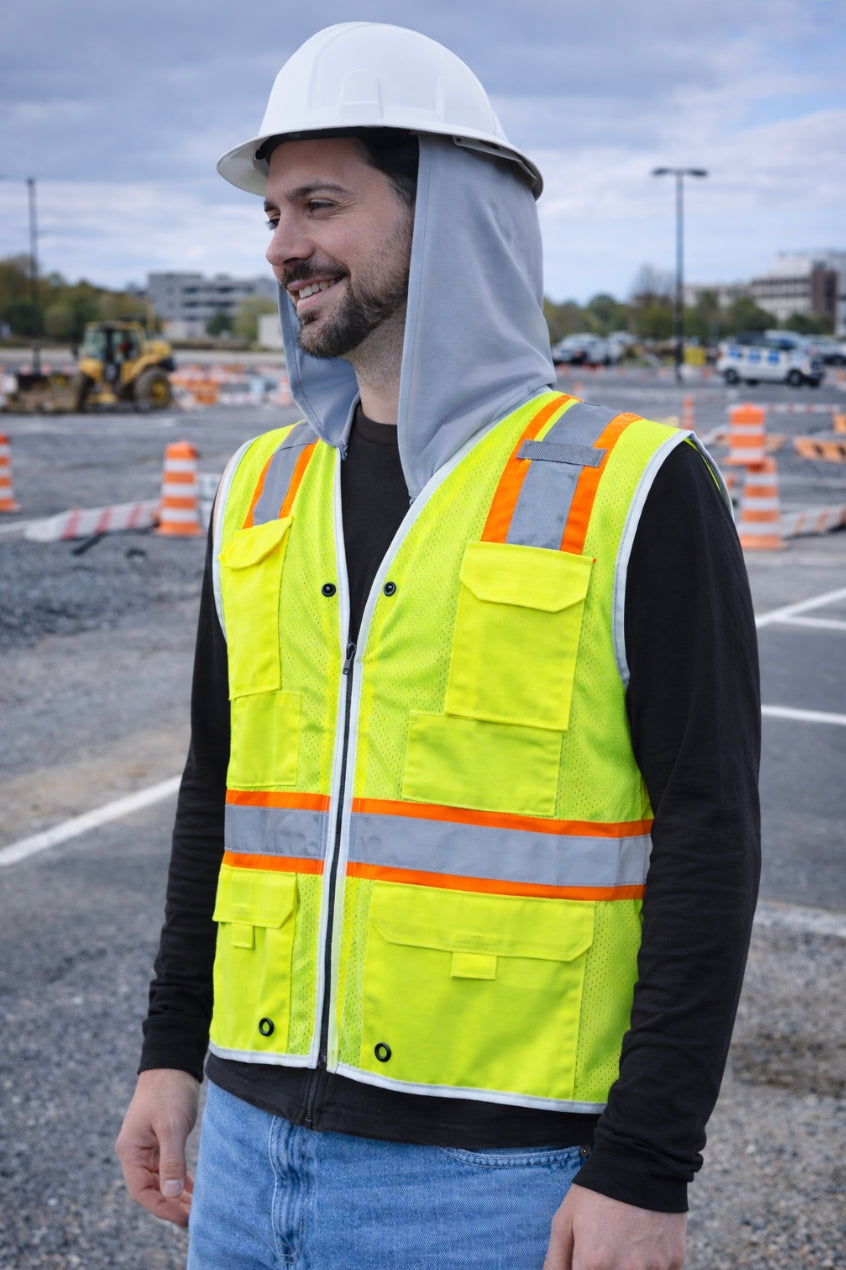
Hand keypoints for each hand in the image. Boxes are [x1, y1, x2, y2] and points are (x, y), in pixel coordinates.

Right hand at [115, 1068, 199, 1227]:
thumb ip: (171, 1160)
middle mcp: (135, 1152)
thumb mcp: (172, 1126)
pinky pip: (167, 1169)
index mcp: (130, 1150)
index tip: (183, 1217)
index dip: (161, 1207)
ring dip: (176, 1195)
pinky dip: (179, 1180)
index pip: (141, 1191)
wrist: (173, 1062)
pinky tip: (194, 1190)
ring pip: (160, 1180)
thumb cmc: (169, 1091)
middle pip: (150, 1189)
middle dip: (171, 1205)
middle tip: (195, 1218)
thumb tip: (171, 1194)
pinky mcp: (159, 1141)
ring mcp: (146, 1147)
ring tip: (197, 1209)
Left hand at [543, 1183, 686, 1269]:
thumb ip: (556, 1260)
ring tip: (623, 1240)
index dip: (582, 1268)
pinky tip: (643, 1238)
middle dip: (603, 1267)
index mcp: (594, 1263)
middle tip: (604, 1247)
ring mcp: (653, 1268)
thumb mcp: (565, 1220)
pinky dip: (649, 1262)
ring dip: (627, 1267)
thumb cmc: (598, 1189)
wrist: (642, 1159)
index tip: (583, 1260)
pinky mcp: (674, 1262)